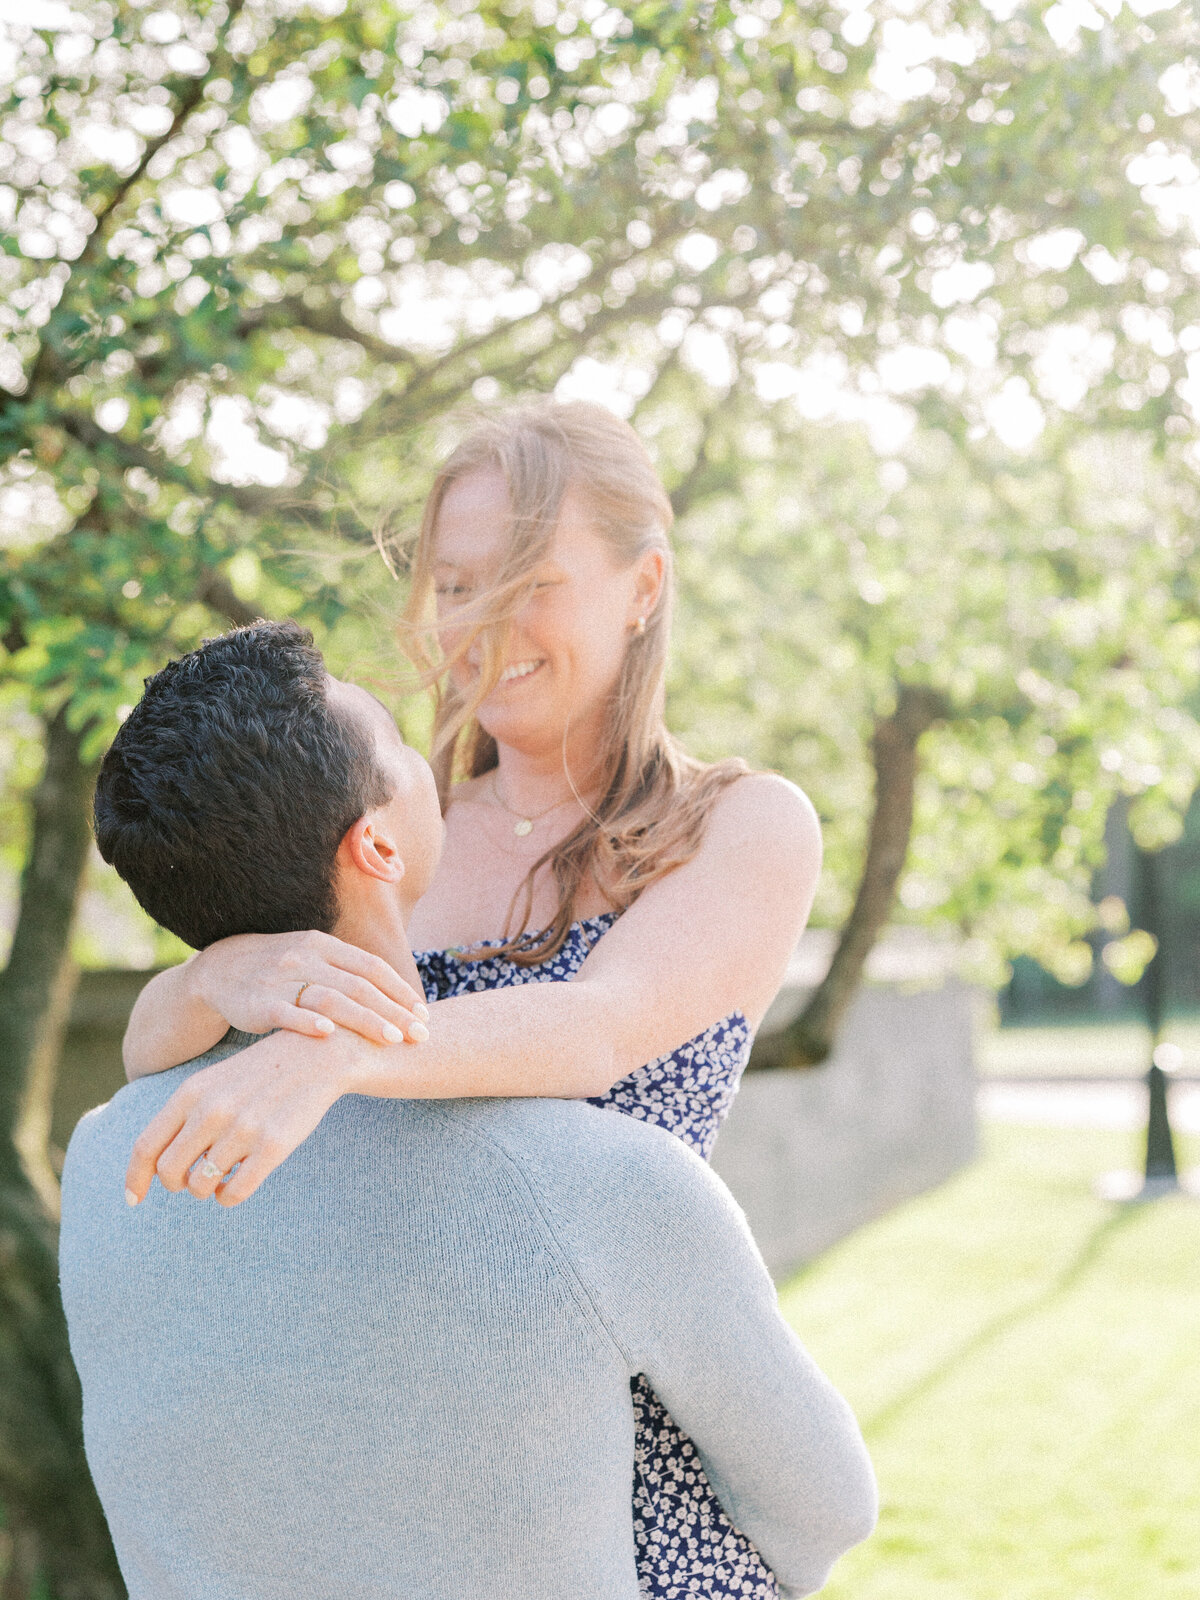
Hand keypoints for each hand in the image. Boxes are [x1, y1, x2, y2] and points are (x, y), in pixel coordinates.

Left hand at [125, 1032, 359, 1207]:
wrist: (318, 1055)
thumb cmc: (260, 1074)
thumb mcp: (215, 1083)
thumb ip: (183, 1117)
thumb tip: (157, 1167)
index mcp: (191, 1093)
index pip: (145, 1147)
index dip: (135, 1179)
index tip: (133, 1199)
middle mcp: (212, 1111)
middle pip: (169, 1173)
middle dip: (176, 1184)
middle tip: (190, 1180)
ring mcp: (243, 1129)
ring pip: (200, 1186)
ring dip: (205, 1190)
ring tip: (219, 1179)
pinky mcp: (273, 1146)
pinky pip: (234, 1193)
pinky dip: (228, 1198)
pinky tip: (234, 1187)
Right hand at [190, 929, 428, 1046]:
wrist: (220, 970)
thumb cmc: (281, 970)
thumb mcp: (314, 958)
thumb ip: (350, 972)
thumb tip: (401, 996)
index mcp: (324, 945)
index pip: (372, 967)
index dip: (400, 991)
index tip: (424, 1015)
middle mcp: (306, 958)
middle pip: (359, 985)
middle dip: (393, 1011)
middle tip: (420, 1035)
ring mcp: (281, 979)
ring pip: (331, 998)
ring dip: (364, 1019)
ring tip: (391, 1039)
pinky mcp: (258, 1003)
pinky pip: (287, 1012)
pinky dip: (308, 1022)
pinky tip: (329, 1034)